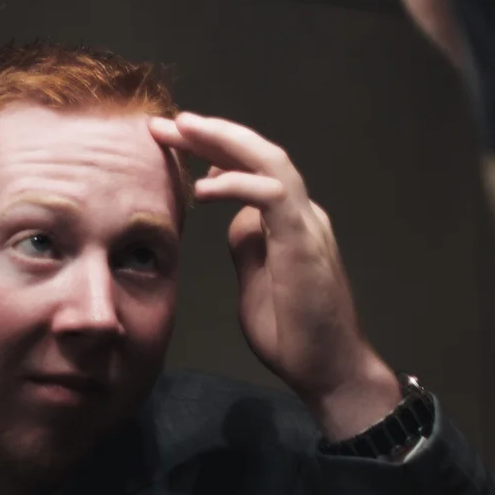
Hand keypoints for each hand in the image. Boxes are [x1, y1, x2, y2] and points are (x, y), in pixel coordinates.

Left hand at [150, 112, 399, 441]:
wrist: (329, 370)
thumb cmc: (294, 333)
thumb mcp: (255, 281)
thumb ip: (247, 245)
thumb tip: (233, 218)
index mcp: (287, 220)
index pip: (250, 168)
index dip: (213, 149)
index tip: (173, 141)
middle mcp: (300, 213)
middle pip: (257, 154)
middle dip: (210, 133)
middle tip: (164, 123)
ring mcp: (306, 224)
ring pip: (269, 160)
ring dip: (223, 141)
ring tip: (183, 130)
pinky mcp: (305, 242)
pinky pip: (271, 197)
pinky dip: (236, 185)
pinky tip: (203, 188)